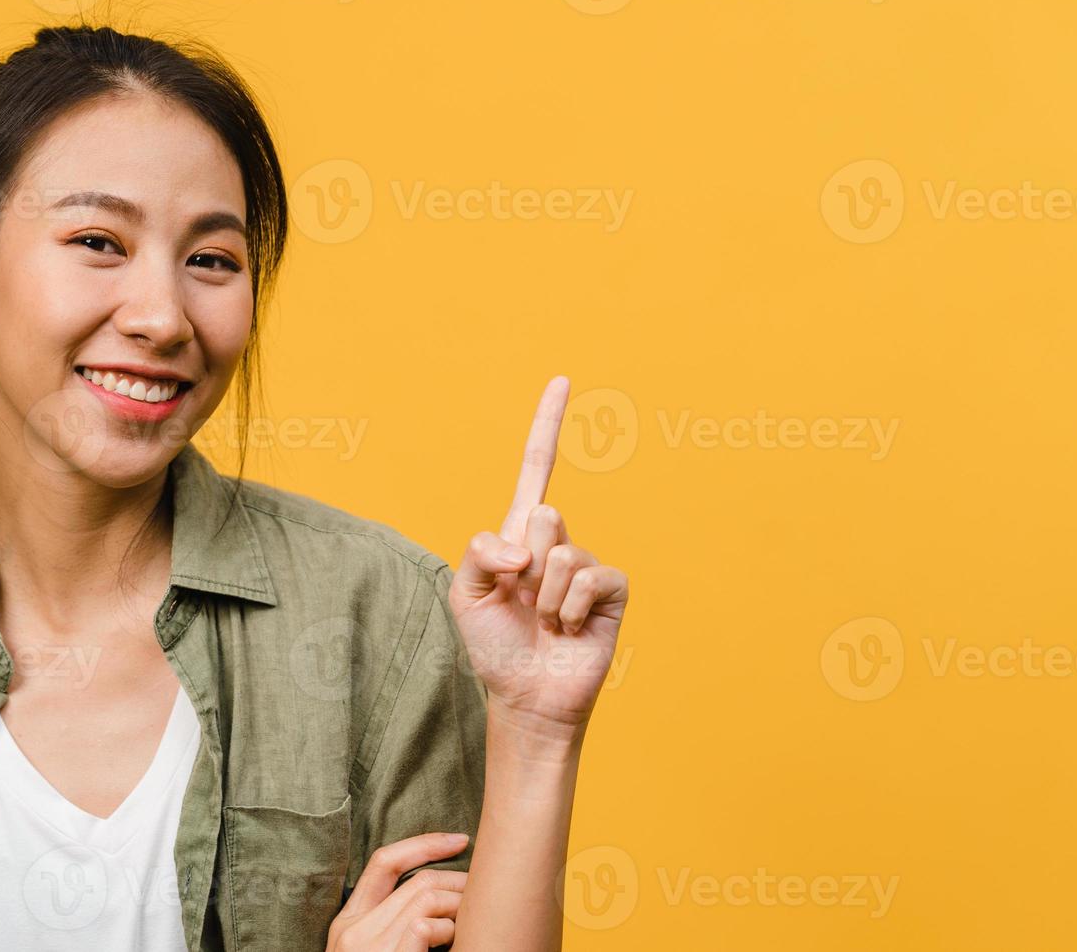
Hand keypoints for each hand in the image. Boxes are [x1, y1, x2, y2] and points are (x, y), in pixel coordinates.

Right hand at [327, 833, 470, 950]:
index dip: (423, 844)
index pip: (384, 861)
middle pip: (415, 881)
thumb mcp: (371, 948)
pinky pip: (425, 926)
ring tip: (472, 919)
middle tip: (480, 888)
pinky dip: (448, 930)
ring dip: (458, 905)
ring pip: (426, 898)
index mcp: (347, 921)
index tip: (457, 840)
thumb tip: (432, 893)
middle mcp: (354, 929)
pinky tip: (457, 942)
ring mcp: (369, 945)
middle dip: (456, 879)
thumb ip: (387, 923)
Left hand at [449, 375, 629, 736]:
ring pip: (562, 552)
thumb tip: (524, 546)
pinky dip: (570, 608)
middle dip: (522, 565)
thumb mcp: (464, 593)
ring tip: (545, 621)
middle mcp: (557, 541)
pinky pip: (589, 577)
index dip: (548, 424)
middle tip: (523, 600)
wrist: (526, 696)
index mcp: (521, 533)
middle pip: (542, 514)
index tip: (561, 380)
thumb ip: (478, 551)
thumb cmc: (495, 645)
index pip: (538, 468)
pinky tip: (568, 629)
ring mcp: (586, 564)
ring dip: (543, 597)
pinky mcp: (611, 591)